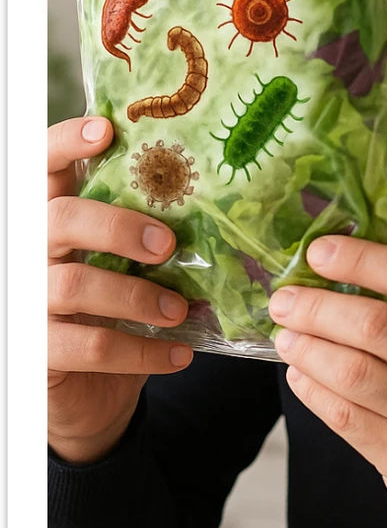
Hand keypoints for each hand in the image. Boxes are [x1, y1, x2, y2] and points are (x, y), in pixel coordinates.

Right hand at [48, 116, 193, 464]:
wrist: (87, 396)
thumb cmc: (110, 316)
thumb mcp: (124, 269)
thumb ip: (145, 234)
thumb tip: (217, 202)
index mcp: (50, 218)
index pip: (43, 166)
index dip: (66, 143)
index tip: (106, 130)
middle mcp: (29, 252)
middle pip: (60, 219)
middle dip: (118, 226)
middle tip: (167, 244)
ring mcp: (28, 302)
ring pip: (73, 284)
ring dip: (137, 296)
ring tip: (179, 309)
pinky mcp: (39, 352)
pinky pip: (93, 346)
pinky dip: (144, 351)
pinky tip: (180, 354)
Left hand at [268, 234, 386, 527]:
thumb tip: (368, 256)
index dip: (360, 258)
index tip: (320, 251)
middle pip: (375, 326)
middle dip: (317, 307)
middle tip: (286, 300)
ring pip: (353, 374)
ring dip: (307, 350)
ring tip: (287, 338)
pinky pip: (347, 419)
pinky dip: (314, 392)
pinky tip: (302, 376)